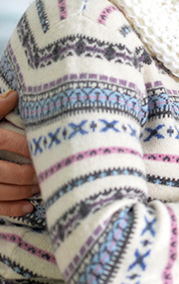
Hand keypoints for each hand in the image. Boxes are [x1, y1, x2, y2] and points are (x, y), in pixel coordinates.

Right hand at [0, 90, 38, 216]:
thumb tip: (14, 95)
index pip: (8, 143)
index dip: (29, 147)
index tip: (48, 146)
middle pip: (9, 172)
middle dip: (32, 173)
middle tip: (48, 169)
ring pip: (3, 191)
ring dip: (26, 191)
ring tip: (42, 184)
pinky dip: (12, 208)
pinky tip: (28, 205)